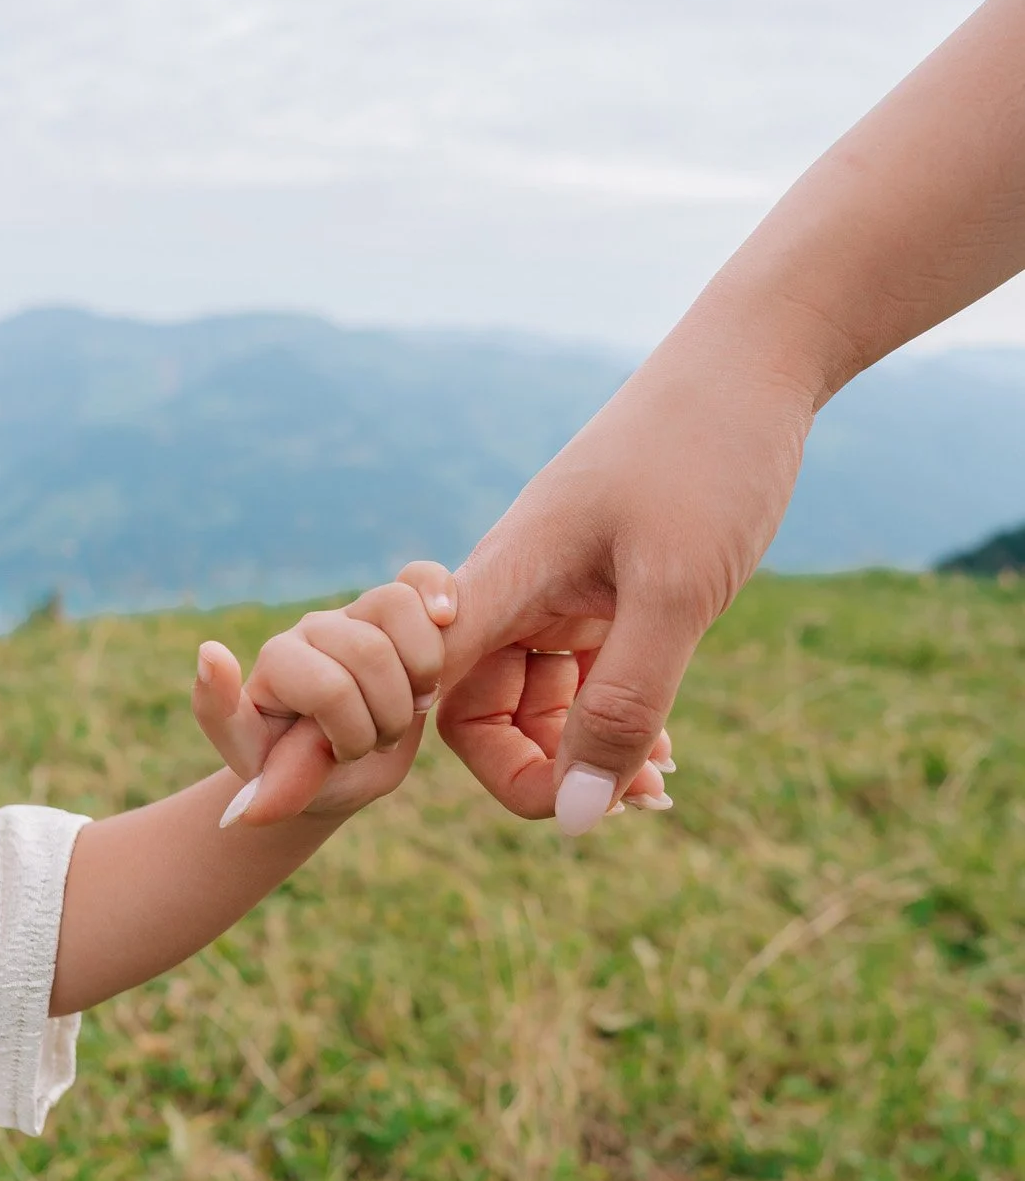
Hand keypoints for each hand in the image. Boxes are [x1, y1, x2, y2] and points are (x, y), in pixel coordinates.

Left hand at [193, 561, 457, 825]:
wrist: (331, 773)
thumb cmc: (294, 777)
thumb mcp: (265, 783)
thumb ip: (242, 735)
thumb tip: (210, 654)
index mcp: (277, 662)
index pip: (328, 686)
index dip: (349, 732)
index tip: (337, 755)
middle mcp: (313, 630)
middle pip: (369, 651)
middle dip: (386, 714)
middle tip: (376, 740)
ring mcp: (357, 615)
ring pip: (399, 606)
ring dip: (421, 672)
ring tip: (410, 705)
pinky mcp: (399, 614)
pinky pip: (422, 577)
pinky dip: (439, 592)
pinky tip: (448, 621)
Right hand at [437, 347, 811, 829]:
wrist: (756, 363)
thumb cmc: (707, 456)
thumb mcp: (675, 593)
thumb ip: (623, 704)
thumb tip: (577, 817)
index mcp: (502, 578)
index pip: (430, 694)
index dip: (424, 755)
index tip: (477, 800)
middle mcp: (514, 590)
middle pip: (482, 715)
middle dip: (547, 771)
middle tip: (635, 797)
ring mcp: (556, 594)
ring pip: (537, 706)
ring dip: (589, 752)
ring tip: (661, 781)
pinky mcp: (601, 595)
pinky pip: (584, 681)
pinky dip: (618, 720)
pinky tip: (666, 749)